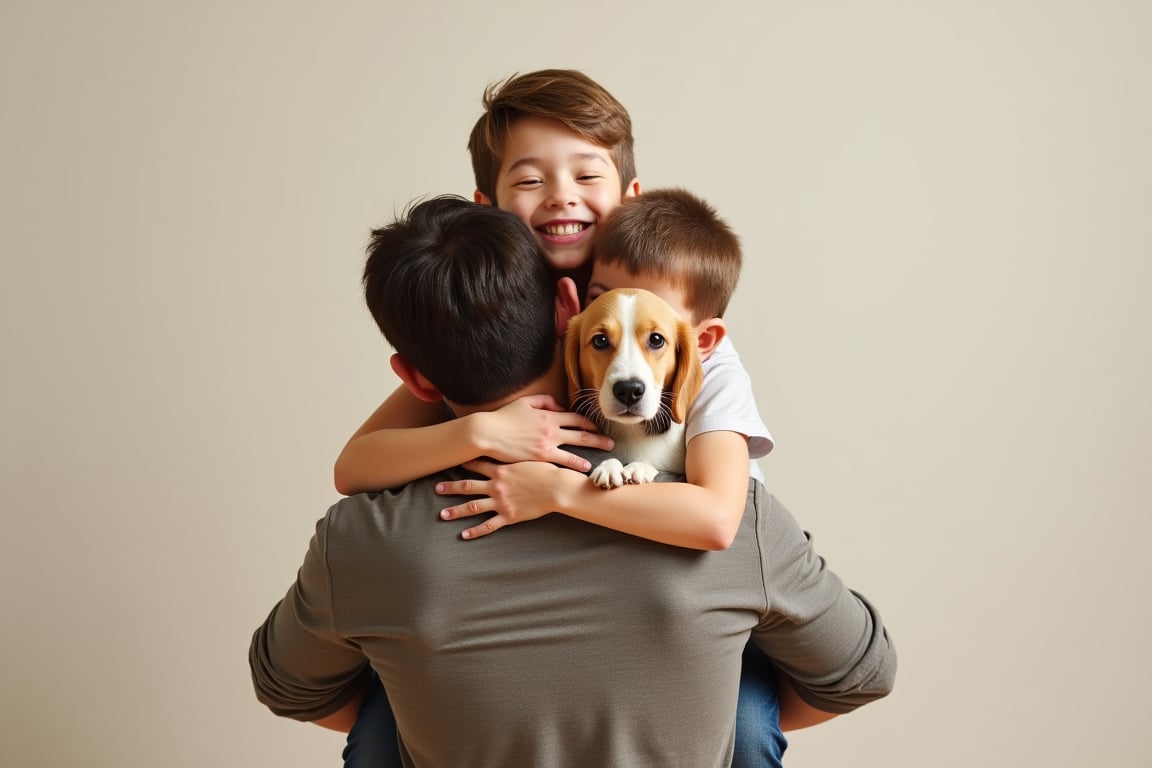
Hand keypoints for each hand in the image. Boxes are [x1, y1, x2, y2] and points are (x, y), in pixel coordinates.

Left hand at [436, 459, 575, 539]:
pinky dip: (475, 531)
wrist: (557, 487)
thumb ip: (518, 452)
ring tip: (443, 514)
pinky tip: (464, 535)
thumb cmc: (547, 471)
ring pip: (473, 507)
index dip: (463, 464)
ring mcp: (501, 502)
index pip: (477, 465)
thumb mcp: (530, 456)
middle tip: (437, 489)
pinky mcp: (509, 516)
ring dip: (456, 511)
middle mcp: (496, 486)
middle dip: (451, 488)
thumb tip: (514, 442)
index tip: (452, 462)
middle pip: (468, 487)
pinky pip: (488, 525)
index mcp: (501, 470)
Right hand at [472, 395, 612, 472]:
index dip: (588, 423)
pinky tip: (585, 467)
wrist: (488, 433)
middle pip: (581, 432)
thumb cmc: (504, 418)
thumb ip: (544, 401)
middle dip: (598, 437)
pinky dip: (576, 463)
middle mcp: (551, 428)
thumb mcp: (524, 403)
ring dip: (593, 449)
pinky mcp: (540, 456)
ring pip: (576, 446)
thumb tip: (559, 406)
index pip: (575, 417)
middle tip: (611, 442)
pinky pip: (563, 460)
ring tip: (605, 454)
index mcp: (548, 414)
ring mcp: (547, 443)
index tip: (597, 427)